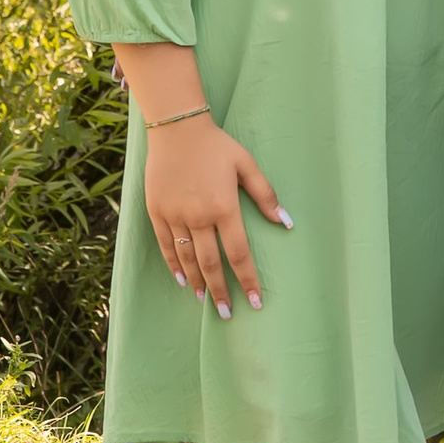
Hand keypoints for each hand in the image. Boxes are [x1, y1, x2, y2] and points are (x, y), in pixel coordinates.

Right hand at [145, 112, 288, 316]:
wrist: (176, 128)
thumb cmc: (216, 146)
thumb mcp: (246, 164)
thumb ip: (266, 195)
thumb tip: (286, 222)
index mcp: (224, 207)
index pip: (239, 253)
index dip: (248, 279)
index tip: (255, 301)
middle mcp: (199, 216)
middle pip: (211, 264)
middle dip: (221, 292)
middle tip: (228, 313)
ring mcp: (175, 215)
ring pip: (187, 259)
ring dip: (197, 282)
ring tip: (205, 300)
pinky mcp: (157, 211)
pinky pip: (165, 245)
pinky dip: (173, 265)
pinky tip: (181, 279)